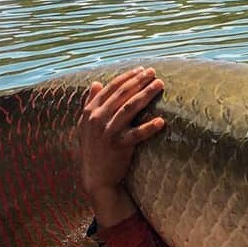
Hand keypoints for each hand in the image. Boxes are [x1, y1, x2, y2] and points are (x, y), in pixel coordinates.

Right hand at [76, 67, 164, 226]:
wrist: (95, 177)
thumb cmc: (93, 149)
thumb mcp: (85, 125)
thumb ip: (90, 103)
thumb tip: (96, 83)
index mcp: (90, 111)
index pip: (111, 88)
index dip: (127, 77)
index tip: (142, 69)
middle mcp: (98, 119)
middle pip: (122, 94)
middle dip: (139, 81)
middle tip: (154, 73)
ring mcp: (108, 132)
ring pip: (130, 108)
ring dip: (146, 94)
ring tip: (159, 85)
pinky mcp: (119, 146)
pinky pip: (137, 134)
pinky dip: (149, 127)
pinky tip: (162, 121)